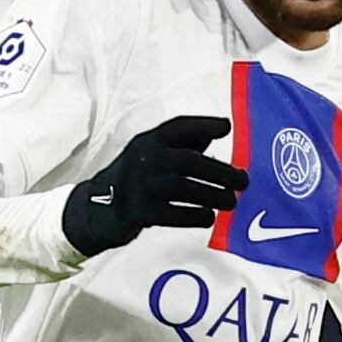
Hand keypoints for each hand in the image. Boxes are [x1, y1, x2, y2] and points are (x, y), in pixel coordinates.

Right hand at [60, 114, 248, 257]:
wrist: (98, 207)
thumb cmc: (138, 177)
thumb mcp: (152, 153)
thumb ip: (183, 143)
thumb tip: (217, 130)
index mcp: (149, 141)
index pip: (178, 126)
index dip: (204, 125)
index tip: (227, 128)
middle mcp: (144, 159)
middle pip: (188, 161)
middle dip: (220, 171)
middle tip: (243, 181)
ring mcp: (140, 186)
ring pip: (184, 189)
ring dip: (213, 195)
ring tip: (232, 201)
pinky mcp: (139, 212)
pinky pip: (173, 214)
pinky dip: (195, 215)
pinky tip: (209, 217)